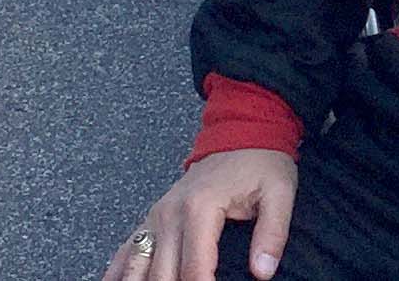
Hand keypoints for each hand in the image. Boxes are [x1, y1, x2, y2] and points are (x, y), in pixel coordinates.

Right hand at [104, 149, 297, 280]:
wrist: (240, 132)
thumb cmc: (260, 163)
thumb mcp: (279, 193)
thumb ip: (272, 233)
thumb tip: (263, 271)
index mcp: (200, 208)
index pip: (195, 270)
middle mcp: (170, 213)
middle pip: (162, 274)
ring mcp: (156, 215)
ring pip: (136, 265)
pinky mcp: (152, 217)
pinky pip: (127, 249)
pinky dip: (119, 271)